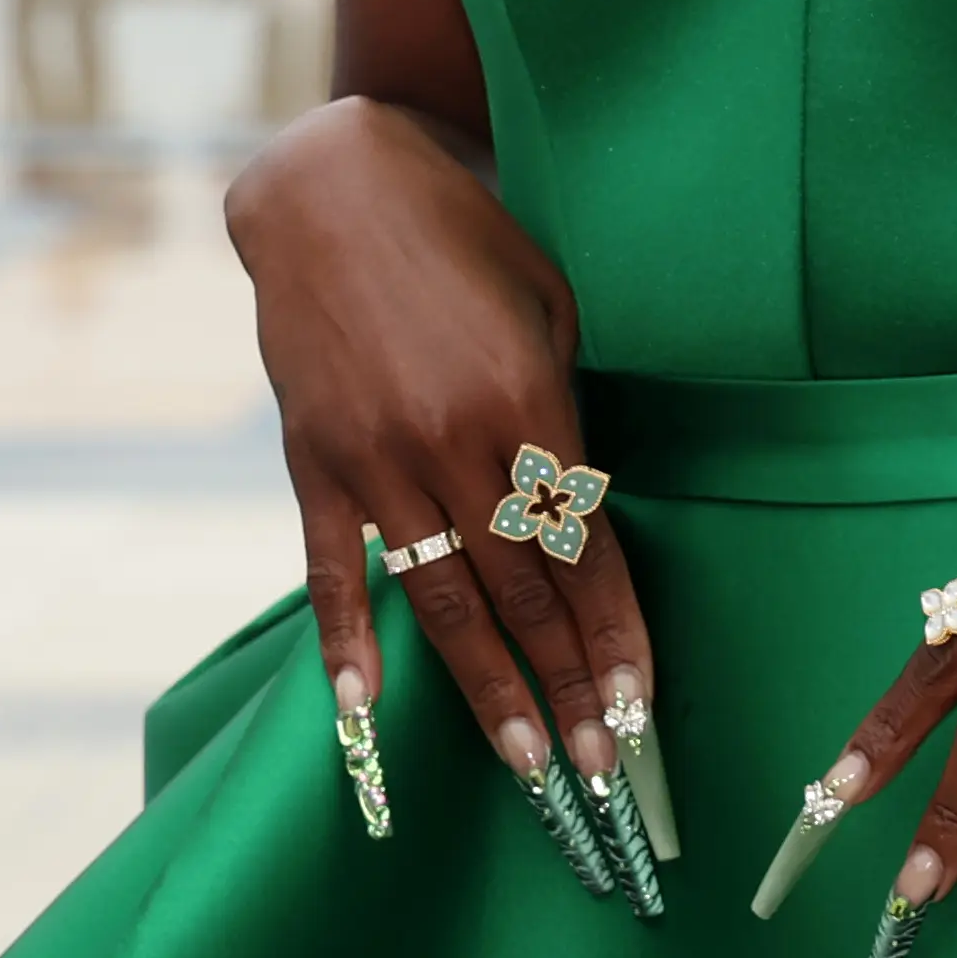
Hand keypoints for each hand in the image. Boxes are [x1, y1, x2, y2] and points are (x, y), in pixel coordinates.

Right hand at [232, 95, 660, 861]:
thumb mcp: (550, 304)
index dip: (616, 632)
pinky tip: (368, 710)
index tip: (643, 705)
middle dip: (570, 685)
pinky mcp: (313, 460)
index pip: (585, 547)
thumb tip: (581, 503)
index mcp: (529, 400)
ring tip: (528, 766)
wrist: (331, 188)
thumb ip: (563, 408)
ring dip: (488, 690)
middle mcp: (454, 441)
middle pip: (526, 593)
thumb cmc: (464, 237)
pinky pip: (335, 567)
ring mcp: (376, 457)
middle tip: (601, 769)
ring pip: (445, 599)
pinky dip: (350, 641)